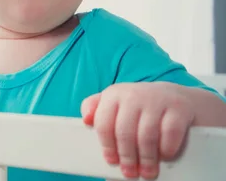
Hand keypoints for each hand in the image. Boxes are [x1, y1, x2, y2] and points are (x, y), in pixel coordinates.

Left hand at [80, 82, 194, 179]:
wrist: (177, 97)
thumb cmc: (140, 105)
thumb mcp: (115, 102)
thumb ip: (96, 108)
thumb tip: (86, 120)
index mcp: (114, 94)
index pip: (104, 124)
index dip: (107, 147)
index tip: (112, 161)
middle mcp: (134, 94)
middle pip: (124, 132)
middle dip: (127, 157)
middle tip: (130, 172)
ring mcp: (157, 99)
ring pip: (146, 136)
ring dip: (146, 159)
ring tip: (147, 171)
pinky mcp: (179, 107)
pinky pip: (170, 134)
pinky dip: (167, 149)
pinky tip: (165, 156)